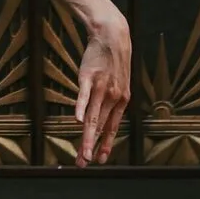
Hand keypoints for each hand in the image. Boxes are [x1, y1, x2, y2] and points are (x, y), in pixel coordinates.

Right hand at [73, 15, 131, 164]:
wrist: (113, 35)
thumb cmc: (113, 60)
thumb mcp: (120, 82)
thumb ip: (113, 100)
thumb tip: (104, 115)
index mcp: (122, 100)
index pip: (112, 127)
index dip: (106, 144)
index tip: (101, 160)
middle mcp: (113, 97)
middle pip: (100, 127)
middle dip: (92, 147)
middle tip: (85, 163)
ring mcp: (101, 87)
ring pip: (93, 117)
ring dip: (87, 137)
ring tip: (83, 153)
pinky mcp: (88, 77)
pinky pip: (84, 96)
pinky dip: (81, 108)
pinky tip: (78, 121)